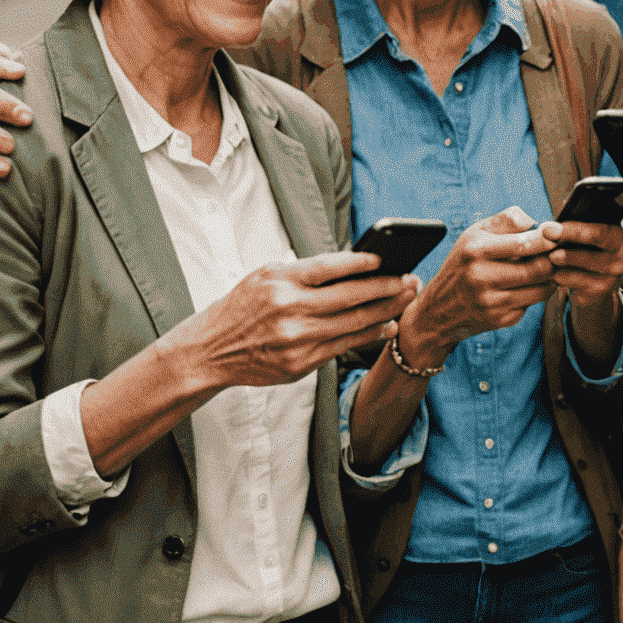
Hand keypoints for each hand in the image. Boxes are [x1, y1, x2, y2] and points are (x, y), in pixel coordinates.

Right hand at [163, 251, 417, 391]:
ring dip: (386, 311)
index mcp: (281, 281)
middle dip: (386, 287)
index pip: (329, 267)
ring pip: (353, 323)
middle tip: (411, 279)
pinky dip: (370, 335)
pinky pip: (344, 346)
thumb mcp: (267, 275)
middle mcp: (289, 309)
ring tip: (407, 300)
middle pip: (350, 296)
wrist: (211, 350)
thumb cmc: (243, 306)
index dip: (361, 262)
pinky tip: (387, 326)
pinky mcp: (300, 363)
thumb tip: (354, 264)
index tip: (386, 258)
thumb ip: (305, 270)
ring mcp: (296, 339)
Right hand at [399, 206, 557, 364]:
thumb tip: (536, 222)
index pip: (523, 244)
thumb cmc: (463, 263)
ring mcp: (490, 302)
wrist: (438, 309)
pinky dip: (536, 294)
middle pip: (537, 269)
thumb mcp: (475, 233)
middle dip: (553, 259)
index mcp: (476, 250)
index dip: (547, 239)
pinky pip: (531, 304)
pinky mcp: (499, 320)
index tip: (557, 234)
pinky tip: (528, 286)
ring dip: (550, 278)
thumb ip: (506, 220)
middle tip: (558, 252)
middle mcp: (481, 278)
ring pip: (540, 289)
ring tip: (547, 268)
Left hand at [545, 217, 622, 307]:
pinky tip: (554, 275)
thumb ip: (580, 217)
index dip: (574, 230)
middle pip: (591, 257)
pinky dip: (563, 281)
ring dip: (561, 268)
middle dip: (566, 251)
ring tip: (548, 260)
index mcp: (618, 238)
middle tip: (545, 246)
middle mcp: (620, 260)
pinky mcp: (598, 295)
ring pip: (582, 276)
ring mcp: (611, 280)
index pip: (599, 233)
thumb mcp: (590, 229)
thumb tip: (565, 203)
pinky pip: (577, 289)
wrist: (600, 275)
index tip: (550, 228)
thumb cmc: (592, 246)